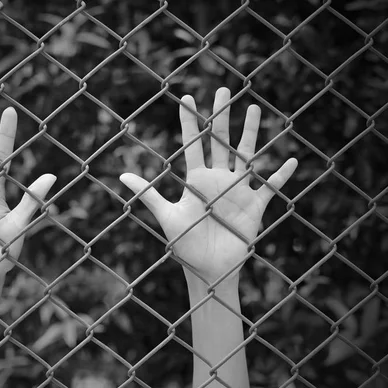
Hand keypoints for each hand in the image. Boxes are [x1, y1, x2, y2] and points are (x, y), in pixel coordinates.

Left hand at [120, 88, 296, 281]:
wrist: (208, 269)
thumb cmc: (184, 244)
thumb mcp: (167, 216)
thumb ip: (148, 194)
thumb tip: (122, 176)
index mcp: (196, 180)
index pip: (193, 144)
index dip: (190, 121)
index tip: (187, 98)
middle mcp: (218, 180)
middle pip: (221, 141)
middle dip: (222, 116)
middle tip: (224, 90)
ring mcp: (238, 191)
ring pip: (247, 155)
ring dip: (251, 133)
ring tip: (254, 108)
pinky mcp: (255, 206)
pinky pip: (271, 187)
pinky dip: (281, 175)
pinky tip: (293, 159)